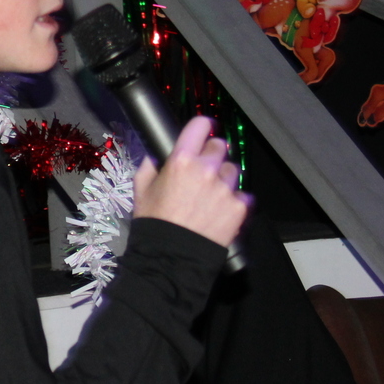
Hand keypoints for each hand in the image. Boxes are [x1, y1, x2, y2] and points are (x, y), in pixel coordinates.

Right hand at [133, 115, 250, 246]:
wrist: (171, 257)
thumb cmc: (154, 222)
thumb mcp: (141, 191)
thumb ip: (148, 168)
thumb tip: (154, 158)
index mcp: (182, 160)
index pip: (200, 126)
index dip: (203, 127)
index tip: (204, 132)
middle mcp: (207, 169)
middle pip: (220, 147)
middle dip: (213, 156)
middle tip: (205, 173)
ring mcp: (225, 188)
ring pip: (232, 171)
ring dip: (225, 179)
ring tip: (212, 197)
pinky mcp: (239, 207)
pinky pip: (242, 196)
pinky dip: (235, 202)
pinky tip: (221, 212)